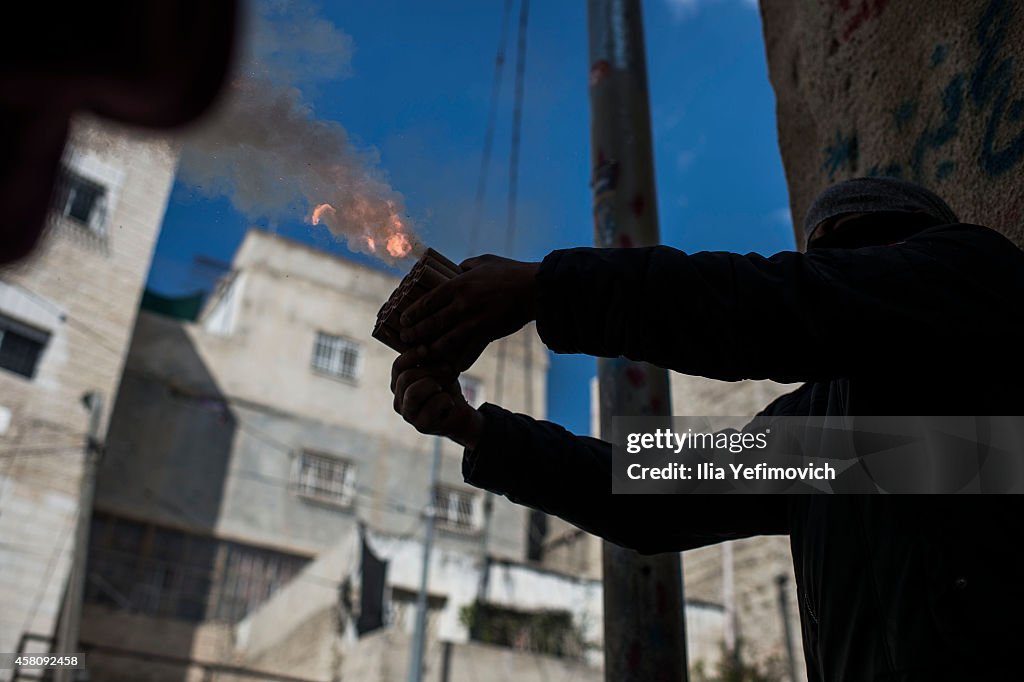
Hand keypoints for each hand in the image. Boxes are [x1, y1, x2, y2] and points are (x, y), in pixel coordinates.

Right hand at [391, 347, 483, 448]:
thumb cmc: (446, 389)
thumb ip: (426, 360)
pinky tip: (450, 403)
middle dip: (431, 370)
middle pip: (406, 378)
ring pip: (414, 392)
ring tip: (446, 386)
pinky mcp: (422, 426)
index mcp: (398, 386)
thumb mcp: (436, 370)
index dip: (412, 355)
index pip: (398, 366)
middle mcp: (398, 401)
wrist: (460, 413)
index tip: (427, 348)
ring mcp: (408, 415)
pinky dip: (446, 399)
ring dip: (436, 384)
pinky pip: (433, 404)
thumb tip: (423, 343)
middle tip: (448, 369)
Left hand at [399, 254, 539, 370]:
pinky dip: (461, 360)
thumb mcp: (484, 261)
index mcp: (459, 284)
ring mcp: (474, 320)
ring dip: (432, 349)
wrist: (535, 288)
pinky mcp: (488, 333)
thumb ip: (466, 266)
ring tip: (423, 353)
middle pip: (432, 323)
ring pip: (446, 340)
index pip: (428, 301)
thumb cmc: (511, 271)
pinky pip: (470, 351)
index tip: (404, 320)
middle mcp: (463, 304)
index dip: (413, 313)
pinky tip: (453, 367)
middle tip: (406, 339)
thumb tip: (456, 269)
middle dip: (416, 333)